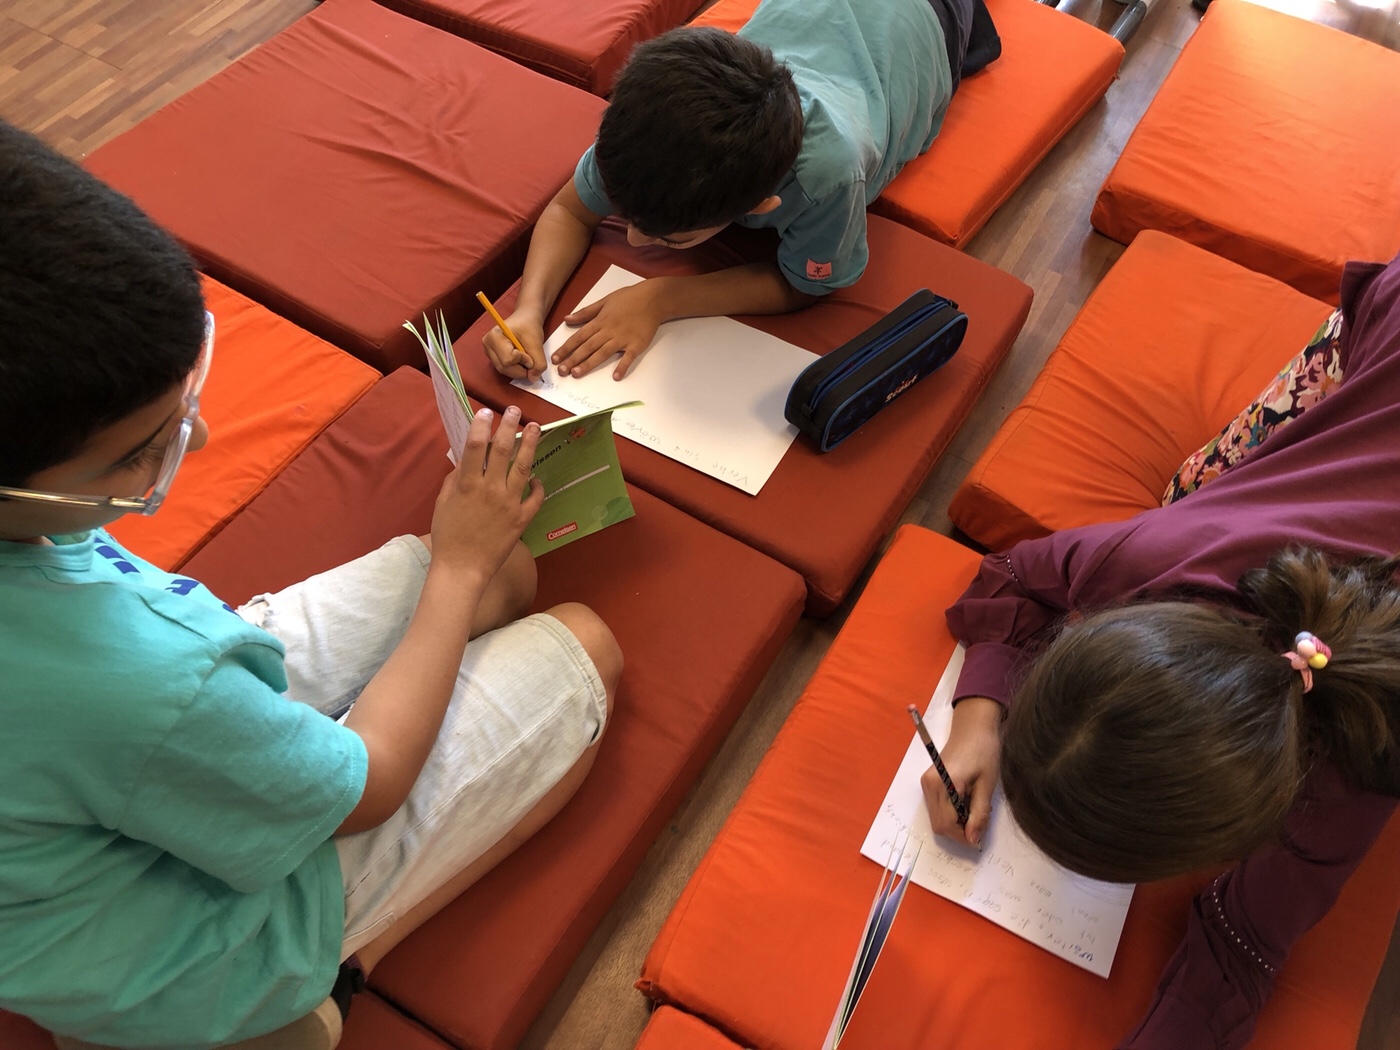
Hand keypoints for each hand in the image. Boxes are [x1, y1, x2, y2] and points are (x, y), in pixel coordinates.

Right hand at [429, 407, 543, 581]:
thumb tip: (464, 458)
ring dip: (530, 445)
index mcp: (467, 484)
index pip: (475, 447)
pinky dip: (537, 485)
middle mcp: (490, 489)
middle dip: (509, 427)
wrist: (462, 569)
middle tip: (515, 410)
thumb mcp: (444, 503)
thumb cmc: (447, 536)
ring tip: (535, 428)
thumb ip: (454, 479)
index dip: (480, 426)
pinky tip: (535, 476)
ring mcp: (509, 503)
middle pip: (503, 451)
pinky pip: (535, 497)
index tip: (486, 412)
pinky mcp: (522, 519)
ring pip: (523, 467)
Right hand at [483, 310, 546, 380]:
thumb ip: (538, 362)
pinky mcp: (494, 358)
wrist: (525, 319)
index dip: (523, 360)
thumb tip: (533, 379)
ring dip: (519, 369)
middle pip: (504, 368)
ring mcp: (489, 353)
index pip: (508, 360)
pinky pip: (505, 370)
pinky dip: (516, 368)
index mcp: (494, 337)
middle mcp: (488, 346)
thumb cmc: (529, 326)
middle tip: (530, 358)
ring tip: (525, 357)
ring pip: (504, 371)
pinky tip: (520, 359)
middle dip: (521, 368)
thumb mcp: (537, 343)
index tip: (530, 351)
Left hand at [551, 280, 663, 380]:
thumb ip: (585, 313)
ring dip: (589, 363)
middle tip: (561, 371)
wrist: (653, 298)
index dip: (566, 348)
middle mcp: (608, 331)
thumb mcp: (604, 301)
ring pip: (602, 353)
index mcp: (600, 321)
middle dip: (573, 359)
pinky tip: (616, 376)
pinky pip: (628, 357)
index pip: (579, 337)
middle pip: (587, 347)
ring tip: (577, 373)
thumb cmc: (629, 298)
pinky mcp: (637, 344)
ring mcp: (623, 338)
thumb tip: (567, 319)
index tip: (555, 359)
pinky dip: (622, 366)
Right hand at [922, 696, 1002, 847]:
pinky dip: (951, 813)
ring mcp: (927, 784)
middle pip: (939, 825)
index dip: (964, 836)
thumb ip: (979, 814)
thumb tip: (974, 840)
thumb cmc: (984, 751)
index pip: (947, 824)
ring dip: (956, 823)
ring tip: (975, 810)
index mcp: (943, 784)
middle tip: (980, 822)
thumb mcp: (987, 784)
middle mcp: (929, 785)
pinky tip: (966, 802)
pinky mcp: (929, 782)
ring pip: (937, 819)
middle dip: (960, 831)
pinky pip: (937, 808)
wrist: (974, 727)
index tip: (981, 836)